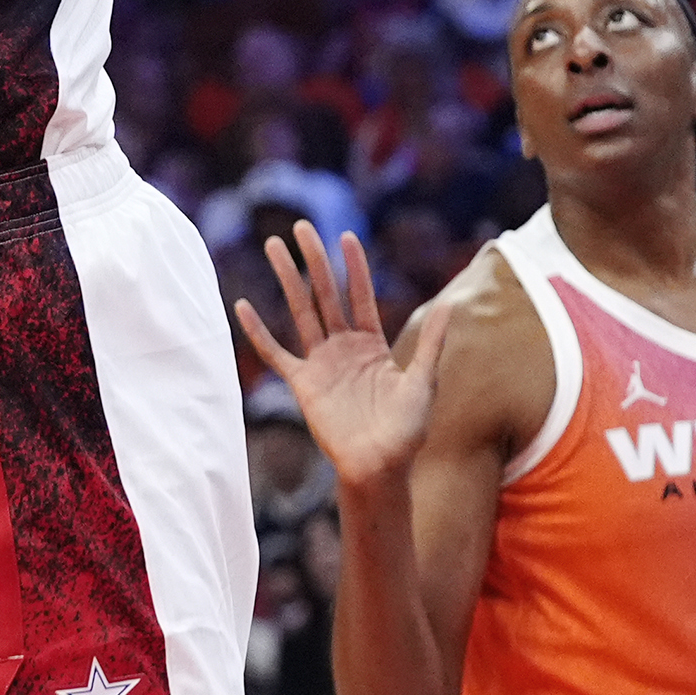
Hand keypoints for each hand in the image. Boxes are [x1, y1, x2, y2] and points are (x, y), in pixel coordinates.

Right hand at [235, 221, 444, 497]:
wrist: (379, 468)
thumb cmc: (406, 430)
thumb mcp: (424, 382)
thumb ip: (431, 344)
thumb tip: (452, 305)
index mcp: (373, 344)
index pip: (361, 295)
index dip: (354, 266)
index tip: (346, 235)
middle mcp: (344, 347)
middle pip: (326, 294)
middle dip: (314, 260)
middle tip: (301, 226)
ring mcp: (321, 363)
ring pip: (300, 311)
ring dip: (287, 279)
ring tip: (274, 247)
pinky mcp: (303, 384)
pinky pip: (276, 352)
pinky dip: (259, 331)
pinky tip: (243, 306)